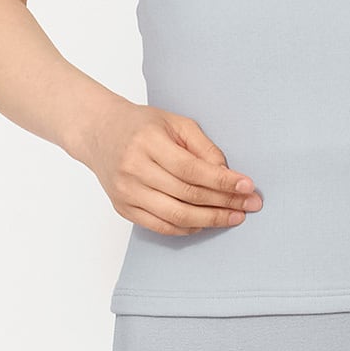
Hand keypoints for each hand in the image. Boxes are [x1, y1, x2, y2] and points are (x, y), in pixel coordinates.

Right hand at [73, 99, 262, 233]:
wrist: (99, 132)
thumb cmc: (141, 125)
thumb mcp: (175, 123)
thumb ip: (202, 146)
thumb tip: (227, 173)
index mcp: (148, 142)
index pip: (192, 169)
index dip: (222, 181)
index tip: (247, 186)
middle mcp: (134, 168)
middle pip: (187, 194)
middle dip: (224, 202)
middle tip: (250, 205)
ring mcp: (126, 191)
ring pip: (175, 215)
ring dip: (210, 219)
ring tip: (234, 217)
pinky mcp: (123, 208)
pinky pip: (160, 226)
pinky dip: (186, 227)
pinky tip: (206, 222)